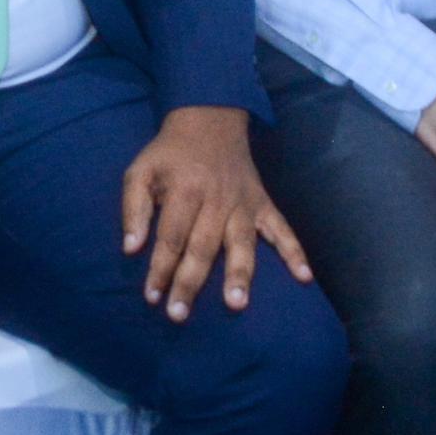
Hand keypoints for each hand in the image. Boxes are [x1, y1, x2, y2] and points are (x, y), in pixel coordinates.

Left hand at [121, 104, 310, 320]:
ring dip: (240, 273)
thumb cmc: (170, 153)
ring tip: (237, 304)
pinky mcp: (263, 203)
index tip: (152, 297)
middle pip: (202, 246)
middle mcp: (217, 200)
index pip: (171, 236)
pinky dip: (294, 251)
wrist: (210, 120)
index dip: (160, 267)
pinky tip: (304, 276)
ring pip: (241, 243)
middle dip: (190, 282)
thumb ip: (133, 208)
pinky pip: (281, 228)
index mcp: (185, 190)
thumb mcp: (141, 170)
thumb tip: (131, 249)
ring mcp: (243, 203)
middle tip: (179, 315)